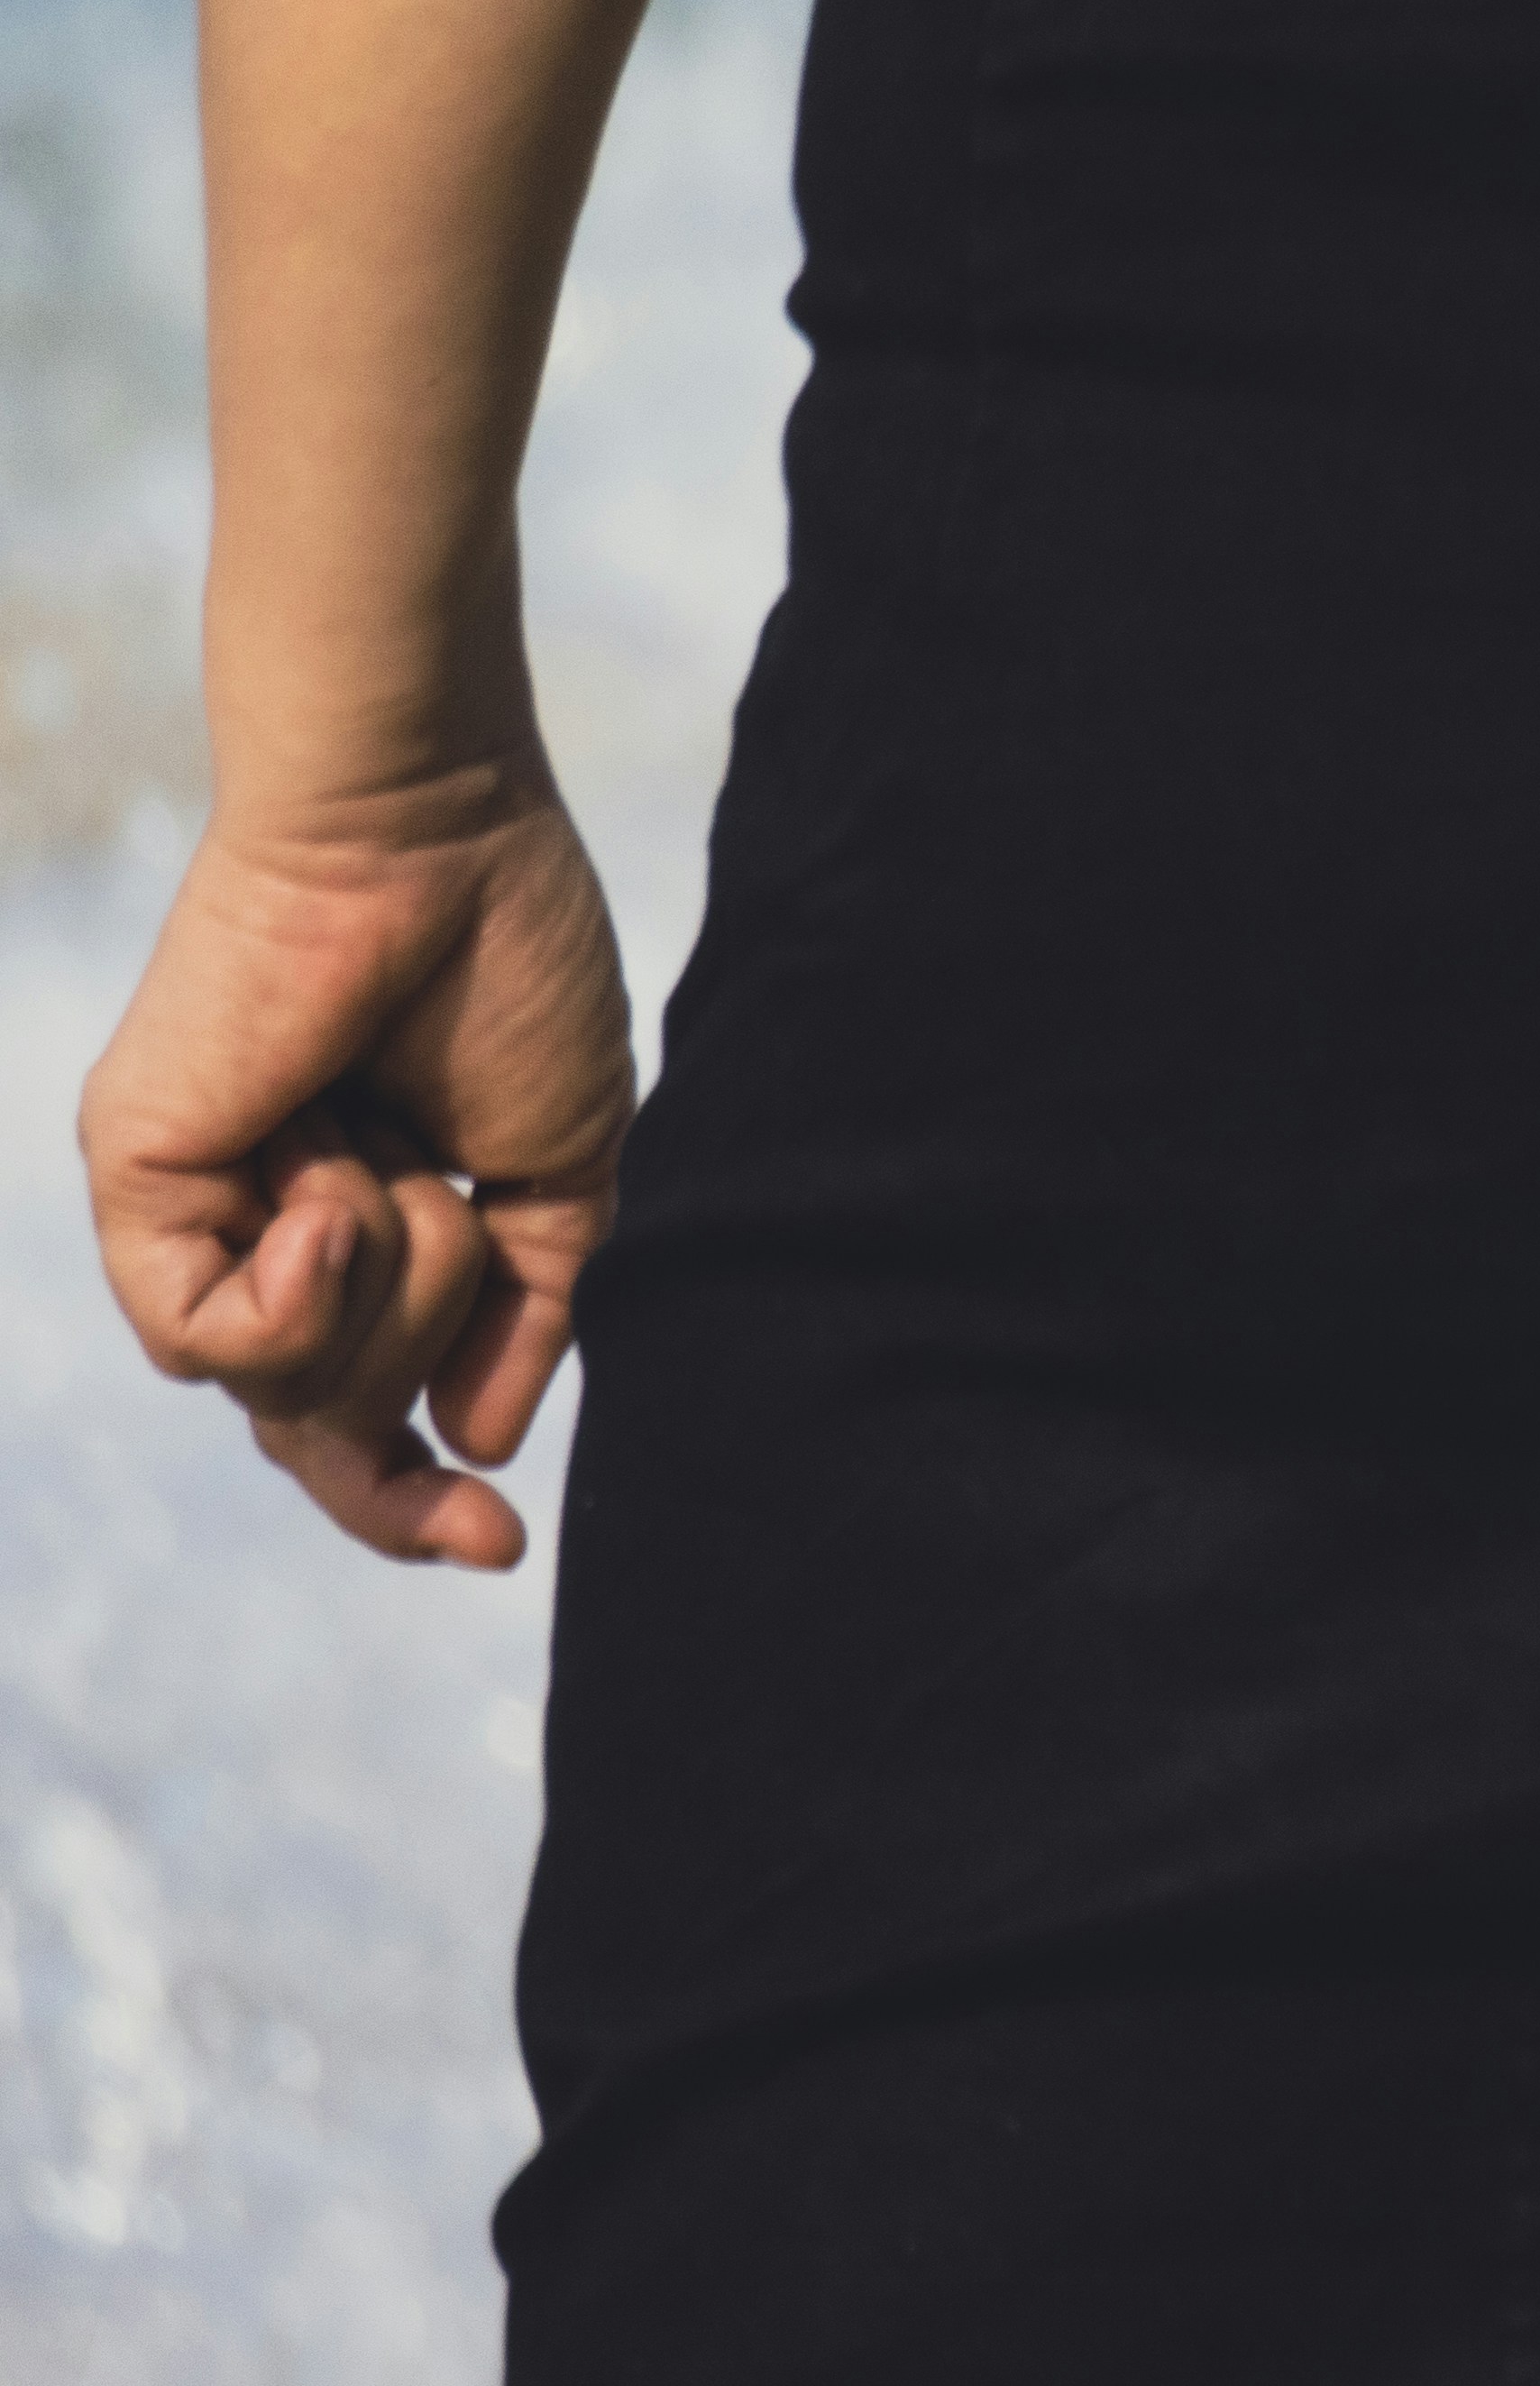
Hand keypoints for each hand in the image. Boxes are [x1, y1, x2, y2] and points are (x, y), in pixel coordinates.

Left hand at [81, 777, 637, 1566]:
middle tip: (448, 1209)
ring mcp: (194, 1214)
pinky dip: (297, 1293)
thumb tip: (472, 1446)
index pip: (354, 1421)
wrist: (433, 840)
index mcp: (359, 1238)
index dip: (409, 1506)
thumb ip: (519, 1318)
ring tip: (392, 1146)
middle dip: (413, 1354)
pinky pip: (209, 1338)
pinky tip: (330, 1190)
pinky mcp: (138, 1180)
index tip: (495, 1545)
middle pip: (326, 1422)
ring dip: (387, 1284)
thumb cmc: (508, 969)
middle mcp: (259, 1238)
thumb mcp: (554, 1185)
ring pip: (284, 1387)